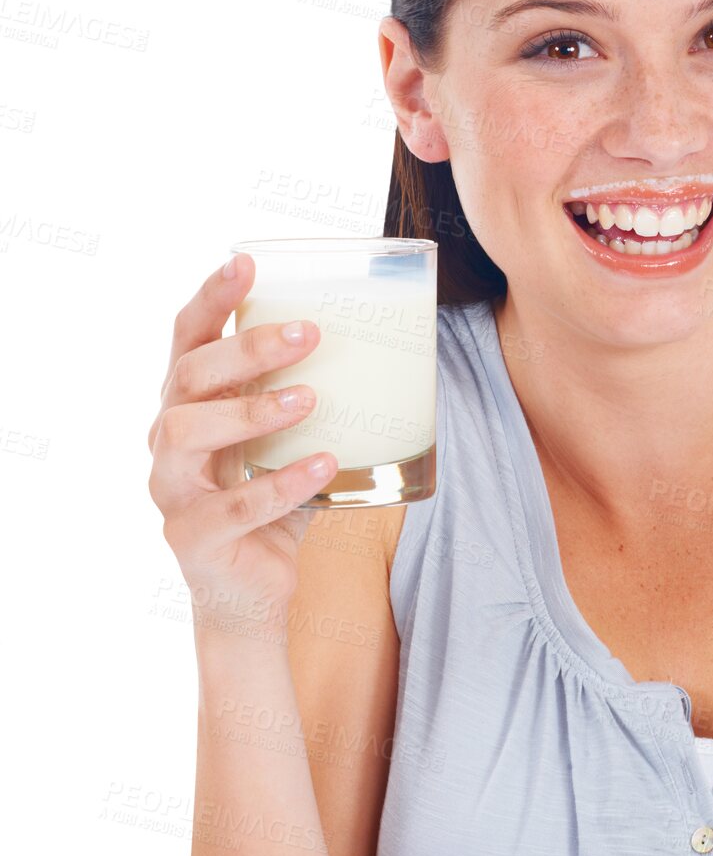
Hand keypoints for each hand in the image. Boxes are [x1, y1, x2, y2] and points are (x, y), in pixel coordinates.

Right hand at [146, 252, 337, 645]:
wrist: (253, 593)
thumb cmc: (275, 501)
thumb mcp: (291, 442)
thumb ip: (316, 397)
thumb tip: (402, 346)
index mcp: (189, 404)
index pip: (188, 337)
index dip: (212, 298)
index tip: (246, 262)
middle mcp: (167, 439)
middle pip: (187, 376)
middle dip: (247, 348)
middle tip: (310, 334)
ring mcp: (171, 489)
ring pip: (186, 433)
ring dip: (252, 410)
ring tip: (310, 399)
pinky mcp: (191, 539)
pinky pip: (232, 507)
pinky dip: (283, 483)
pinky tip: (325, 464)